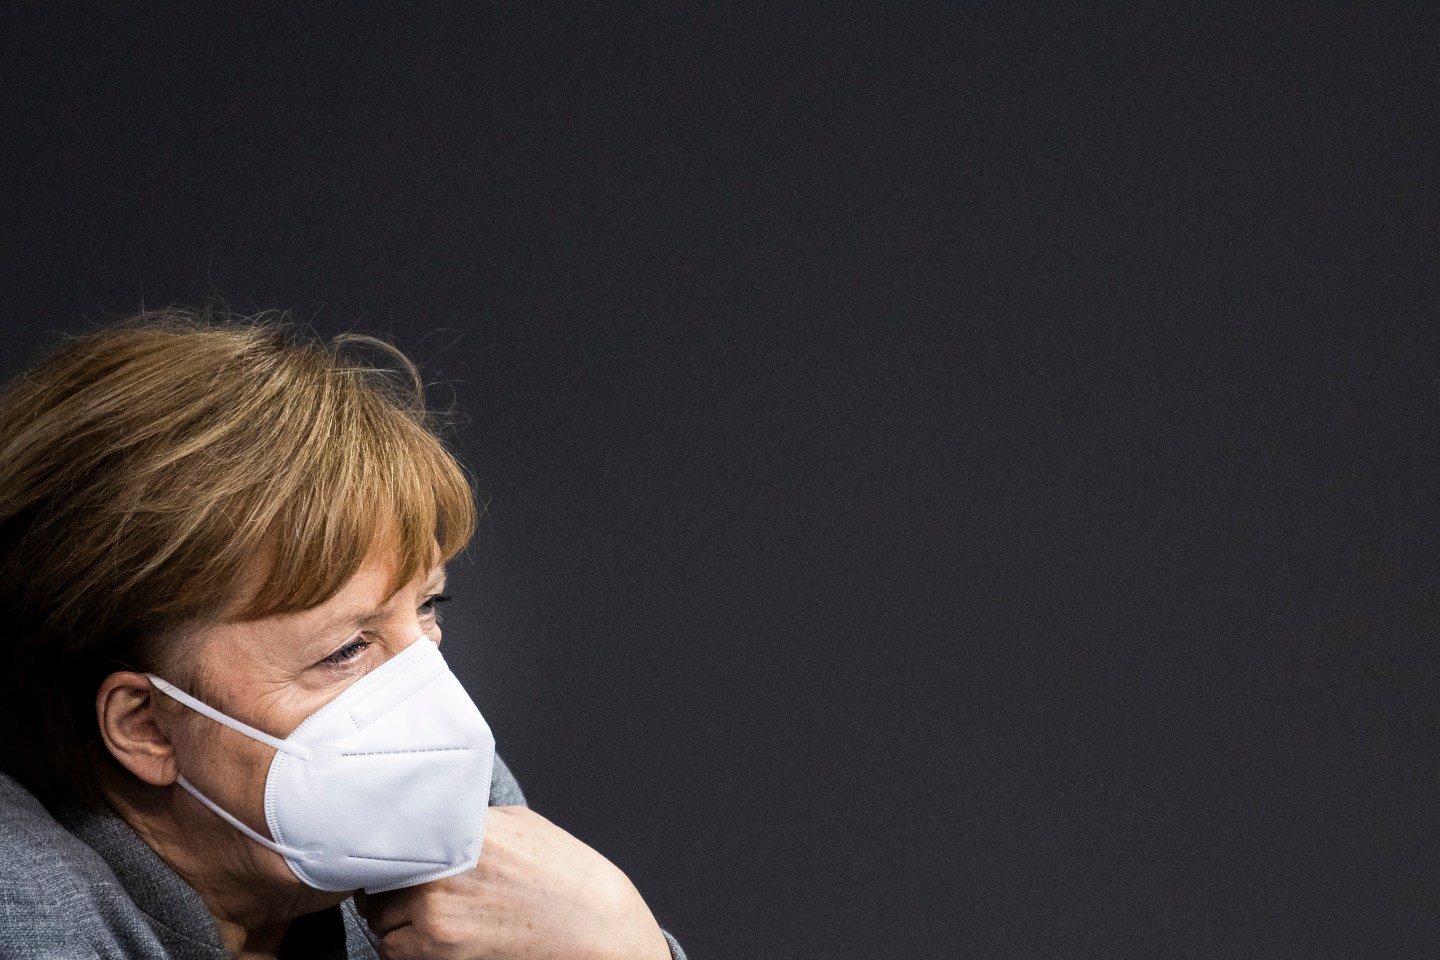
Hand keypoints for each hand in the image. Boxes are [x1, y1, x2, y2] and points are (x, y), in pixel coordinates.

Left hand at [356, 806, 671, 959]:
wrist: (596, 928)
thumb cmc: (566, 878)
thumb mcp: (518, 824)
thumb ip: (468, 821)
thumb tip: (431, 821)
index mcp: (461, 831)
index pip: (391, 834)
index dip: (392, 847)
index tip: (395, 852)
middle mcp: (441, 872)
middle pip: (379, 879)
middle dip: (394, 885)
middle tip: (423, 888)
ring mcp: (437, 915)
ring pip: (381, 919)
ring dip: (397, 919)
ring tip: (437, 914)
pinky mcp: (439, 951)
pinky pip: (395, 950)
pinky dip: (408, 948)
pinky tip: (441, 938)